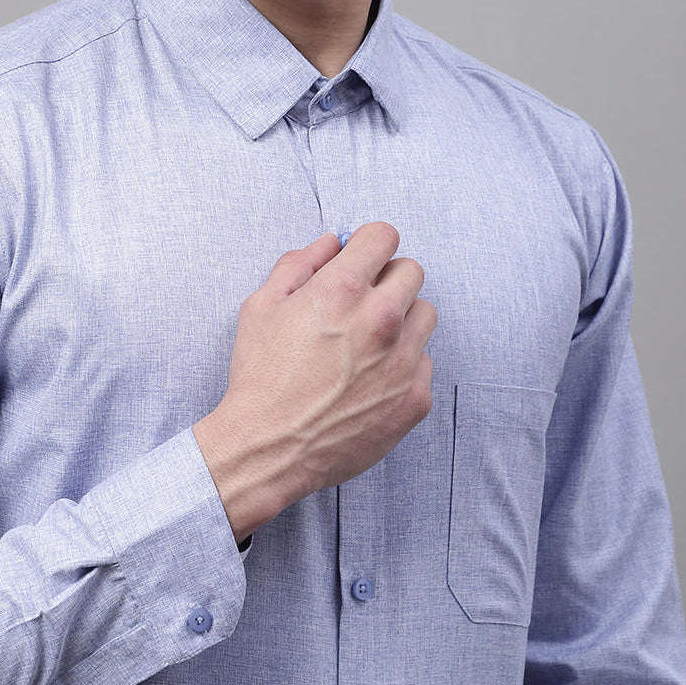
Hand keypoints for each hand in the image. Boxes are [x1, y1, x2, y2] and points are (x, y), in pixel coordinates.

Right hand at [193, 223, 435, 541]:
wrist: (268, 448)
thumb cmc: (260, 378)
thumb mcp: (261, 306)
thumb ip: (298, 264)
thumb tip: (330, 243)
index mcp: (343, 289)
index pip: (384, 236)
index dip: (368, 244)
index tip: (361, 258)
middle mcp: (382, 319)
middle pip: (411, 271)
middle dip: (386, 278)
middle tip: (361, 302)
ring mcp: (404, 360)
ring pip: (425, 315)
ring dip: (402, 320)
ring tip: (367, 343)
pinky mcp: (415, 397)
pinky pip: (425, 363)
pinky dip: (403, 365)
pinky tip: (370, 380)